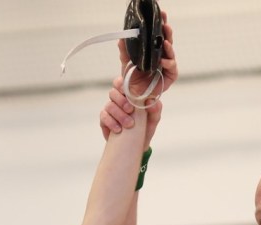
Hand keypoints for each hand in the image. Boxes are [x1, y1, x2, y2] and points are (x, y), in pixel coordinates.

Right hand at [98, 20, 176, 141]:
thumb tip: (155, 103)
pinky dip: (112, 123)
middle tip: (132, 109)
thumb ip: (156, 110)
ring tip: (129, 124)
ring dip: (120, 113)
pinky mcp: (104, 117)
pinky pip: (104, 115)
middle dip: (123, 95)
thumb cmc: (146, 128)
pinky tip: (119, 130)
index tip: (122, 42)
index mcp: (135, 88)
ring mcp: (112, 105)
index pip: (129, 68)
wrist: (135, 147)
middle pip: (116, 85)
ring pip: (111, 101)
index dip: (124, 53)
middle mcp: (121, 94)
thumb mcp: (154, 118)